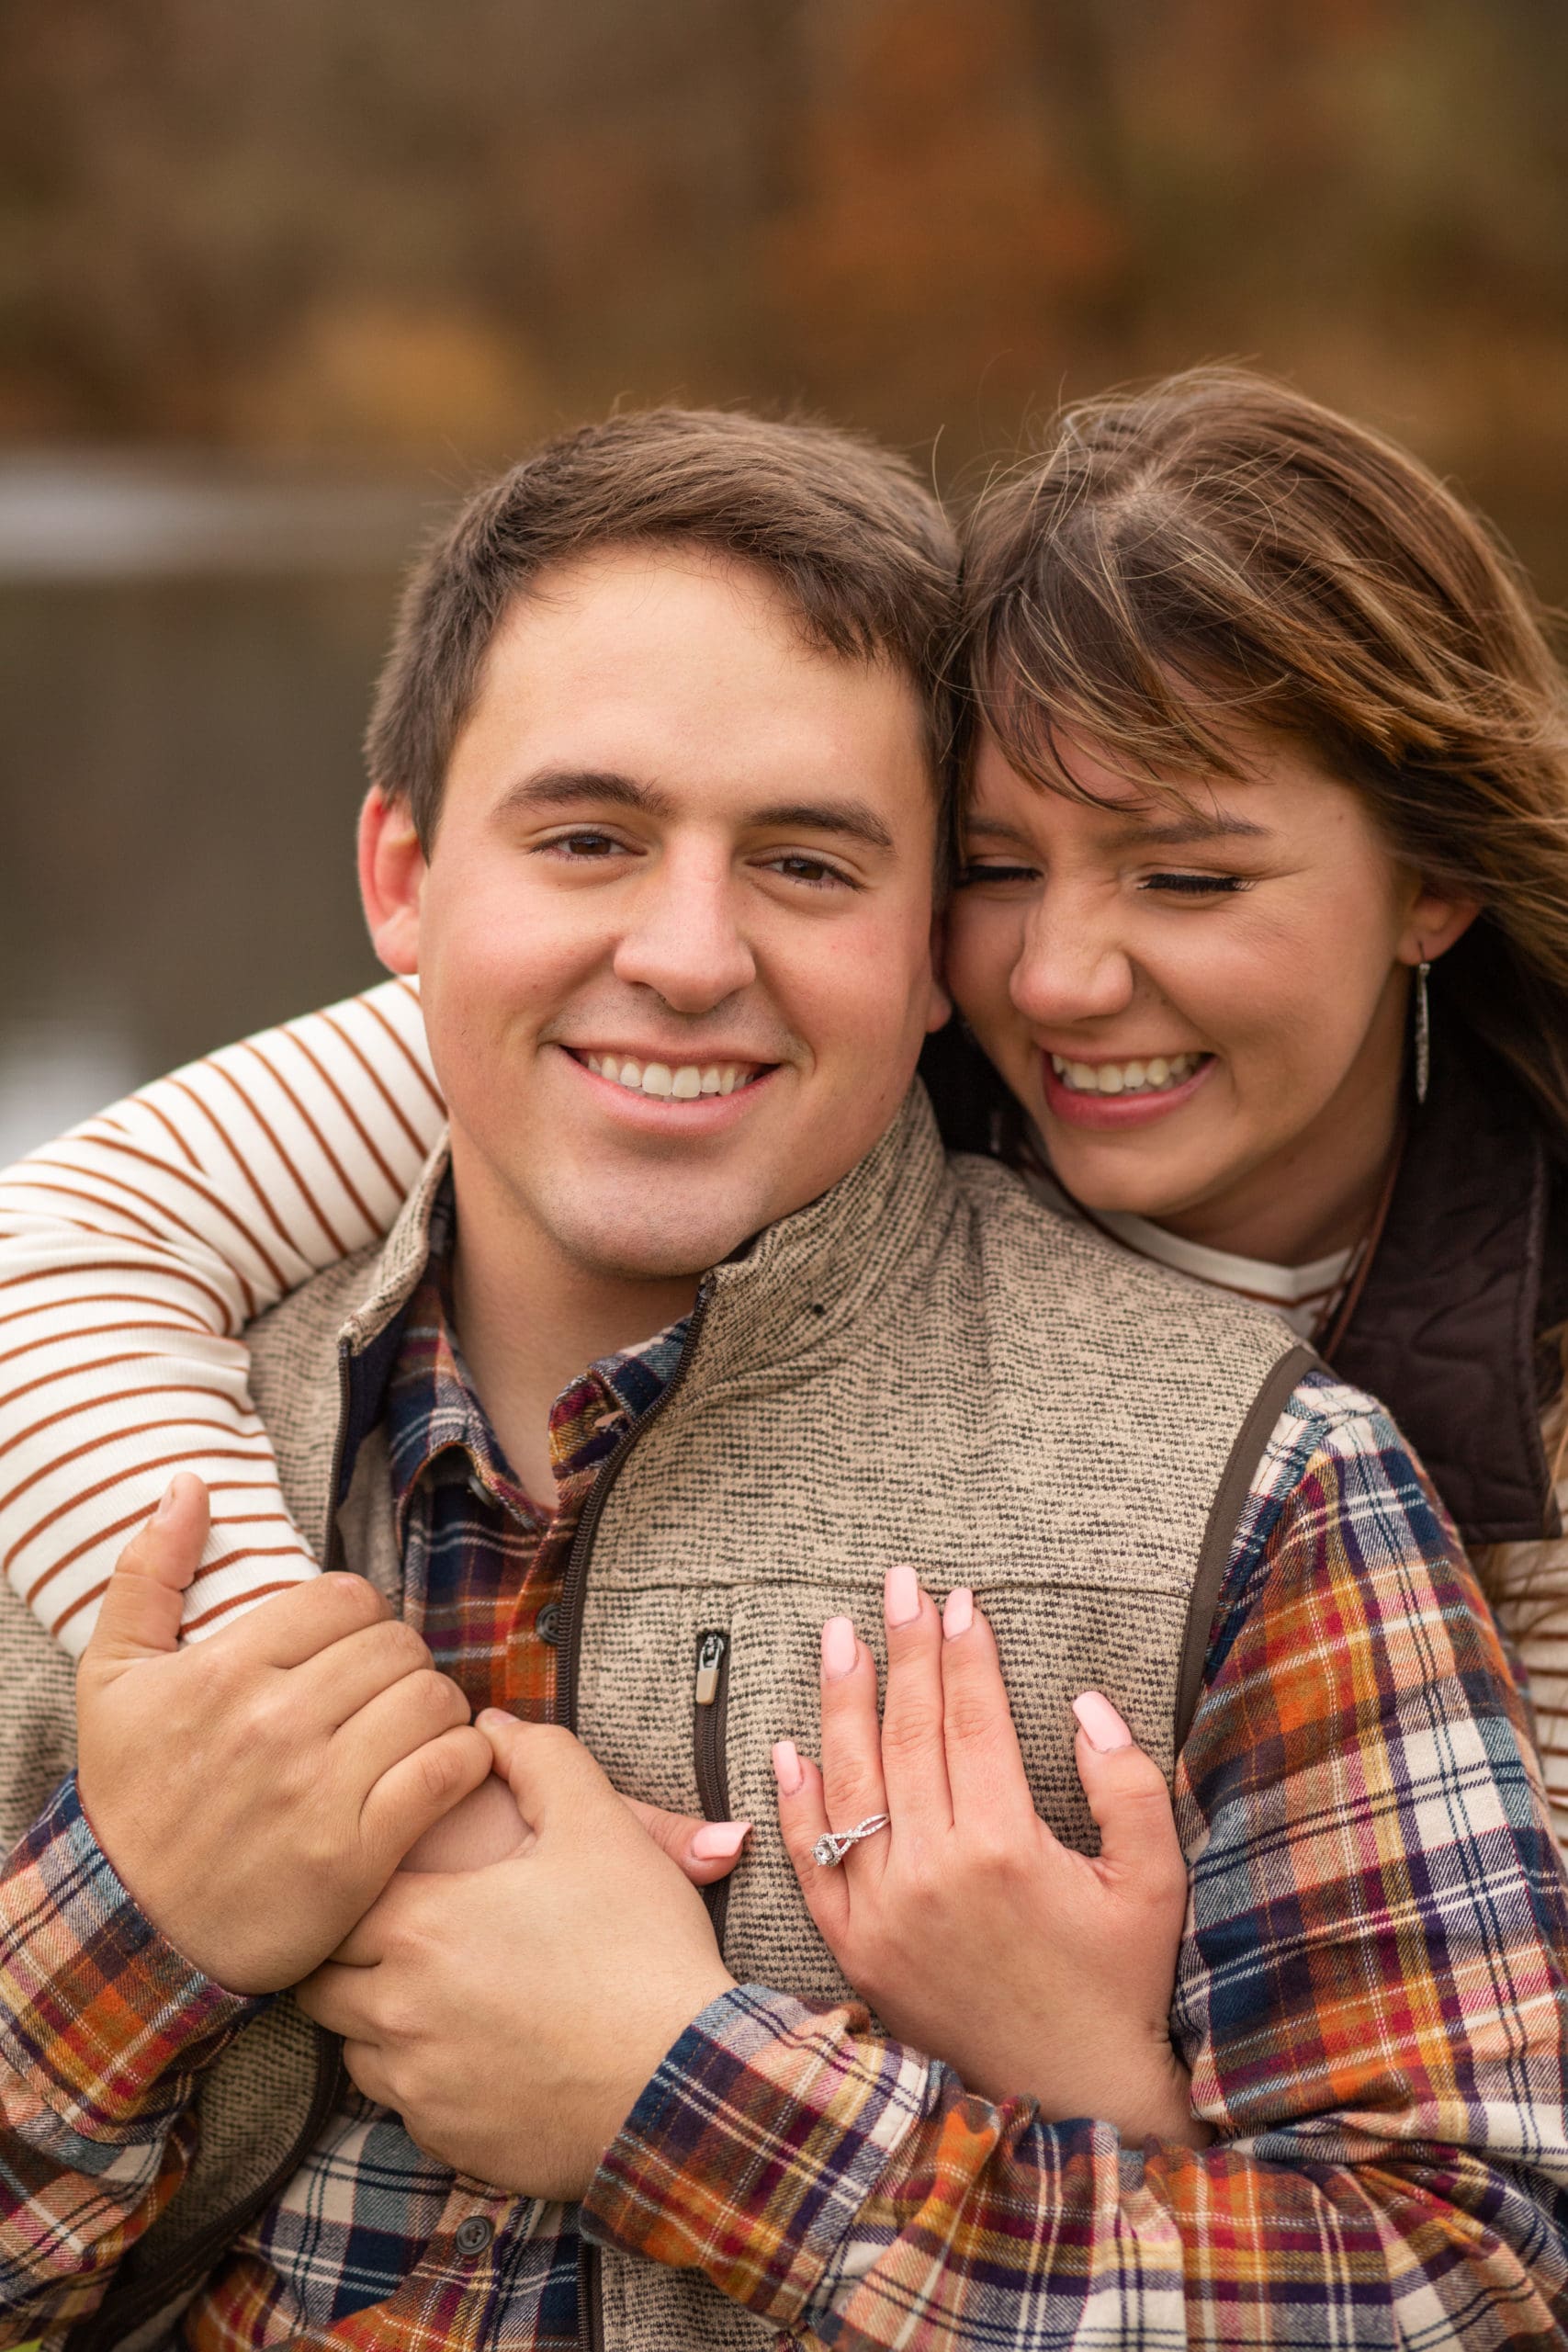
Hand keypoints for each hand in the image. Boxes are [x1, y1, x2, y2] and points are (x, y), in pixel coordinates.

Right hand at [75, 1474, 492, 1992]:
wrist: (131, 1930)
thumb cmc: (130, 1797)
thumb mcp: (111, 1678)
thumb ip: (148, 1571)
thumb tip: (189, 1484)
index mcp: (226, 1671)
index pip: (346, 1598)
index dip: (360, 1615)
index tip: (348, 1648)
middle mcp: (276, 1724)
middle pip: (397, 1645)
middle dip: (399, 1662)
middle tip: (382, 1691)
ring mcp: (318, 1791)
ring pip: (432, 1700)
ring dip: (436, 1708)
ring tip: (410, 1727)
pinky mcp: (356, 1856)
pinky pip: (447, 1772)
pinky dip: (463, 1761)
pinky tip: (442, 1768)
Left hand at [298, 1715, 736, 2196]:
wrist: (683, 2084)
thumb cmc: (639, 1948)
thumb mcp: (601, 1826)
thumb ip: (540, 1757)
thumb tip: (491, 1724)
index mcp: (420, 1926)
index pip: (334, 1899)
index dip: (355, 1882)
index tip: (389, 1873)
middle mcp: (396, 2011)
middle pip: (322, 1977)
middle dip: (347, 1951)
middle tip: (398, 1929)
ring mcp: (417, 2085)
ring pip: (351, 2046)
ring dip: (374, 2017)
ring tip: (433, 1990)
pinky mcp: (445, 2141)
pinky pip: (399, 2104)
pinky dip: (418, 2076)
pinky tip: (474, 2049)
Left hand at [771, 1567, 1206, 2145]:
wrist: (1069, 2102)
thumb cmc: (1119, 1985)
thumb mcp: (1154, 1884)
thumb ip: (1126, 1785)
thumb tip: (1085, 1704)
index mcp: (1005, 1846)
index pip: (974, 1719)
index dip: (965, 1652)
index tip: (959, 1598)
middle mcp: (933, 1870)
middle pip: (909, 1732)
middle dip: (905, 1650)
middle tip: (898, 1583)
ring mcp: (883, 1910)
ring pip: (851, 1780)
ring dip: (842, 1699)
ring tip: (841, 1635)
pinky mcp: (853, 1948)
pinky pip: (812, 1859)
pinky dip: (797, 1800)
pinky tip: (789, 1745)